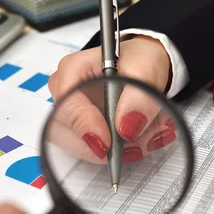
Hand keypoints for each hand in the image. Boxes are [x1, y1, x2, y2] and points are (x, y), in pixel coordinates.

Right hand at [48, 35, 175, 163]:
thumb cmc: (138, 61)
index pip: (65, 103)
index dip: (83, 125)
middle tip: (138, 144)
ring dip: (115, 151)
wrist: (143, 68)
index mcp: (72, 70)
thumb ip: (139, 97)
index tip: (107, 142)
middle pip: (66, 132)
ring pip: (80, 147)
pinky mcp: (81, 132)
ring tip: (148, 138)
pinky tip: (143, 139)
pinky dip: (121, 152)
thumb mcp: (146, 69)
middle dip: (105, 145)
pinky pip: (94, 151)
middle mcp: (64, 94)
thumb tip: (126, 129)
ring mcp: (70, 115)